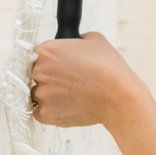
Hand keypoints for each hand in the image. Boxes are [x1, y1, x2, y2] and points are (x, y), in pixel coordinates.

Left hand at [31, 32, 149, 128]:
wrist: (119, 96)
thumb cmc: (109, 68)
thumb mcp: (94, 40)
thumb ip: (77, 40)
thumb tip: (75, 43)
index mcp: (46, 50)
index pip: (39, 55)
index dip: (52, 62)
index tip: (61, 68)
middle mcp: (39, 71)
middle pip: (36, 75)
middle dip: (51, 78)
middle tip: (71, 82)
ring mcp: (42, 94)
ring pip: (39, 94)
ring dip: (52, 95)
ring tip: (74, 96)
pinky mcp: (46, 114)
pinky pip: (41, 112)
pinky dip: (53, 110)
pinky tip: (69, 105)